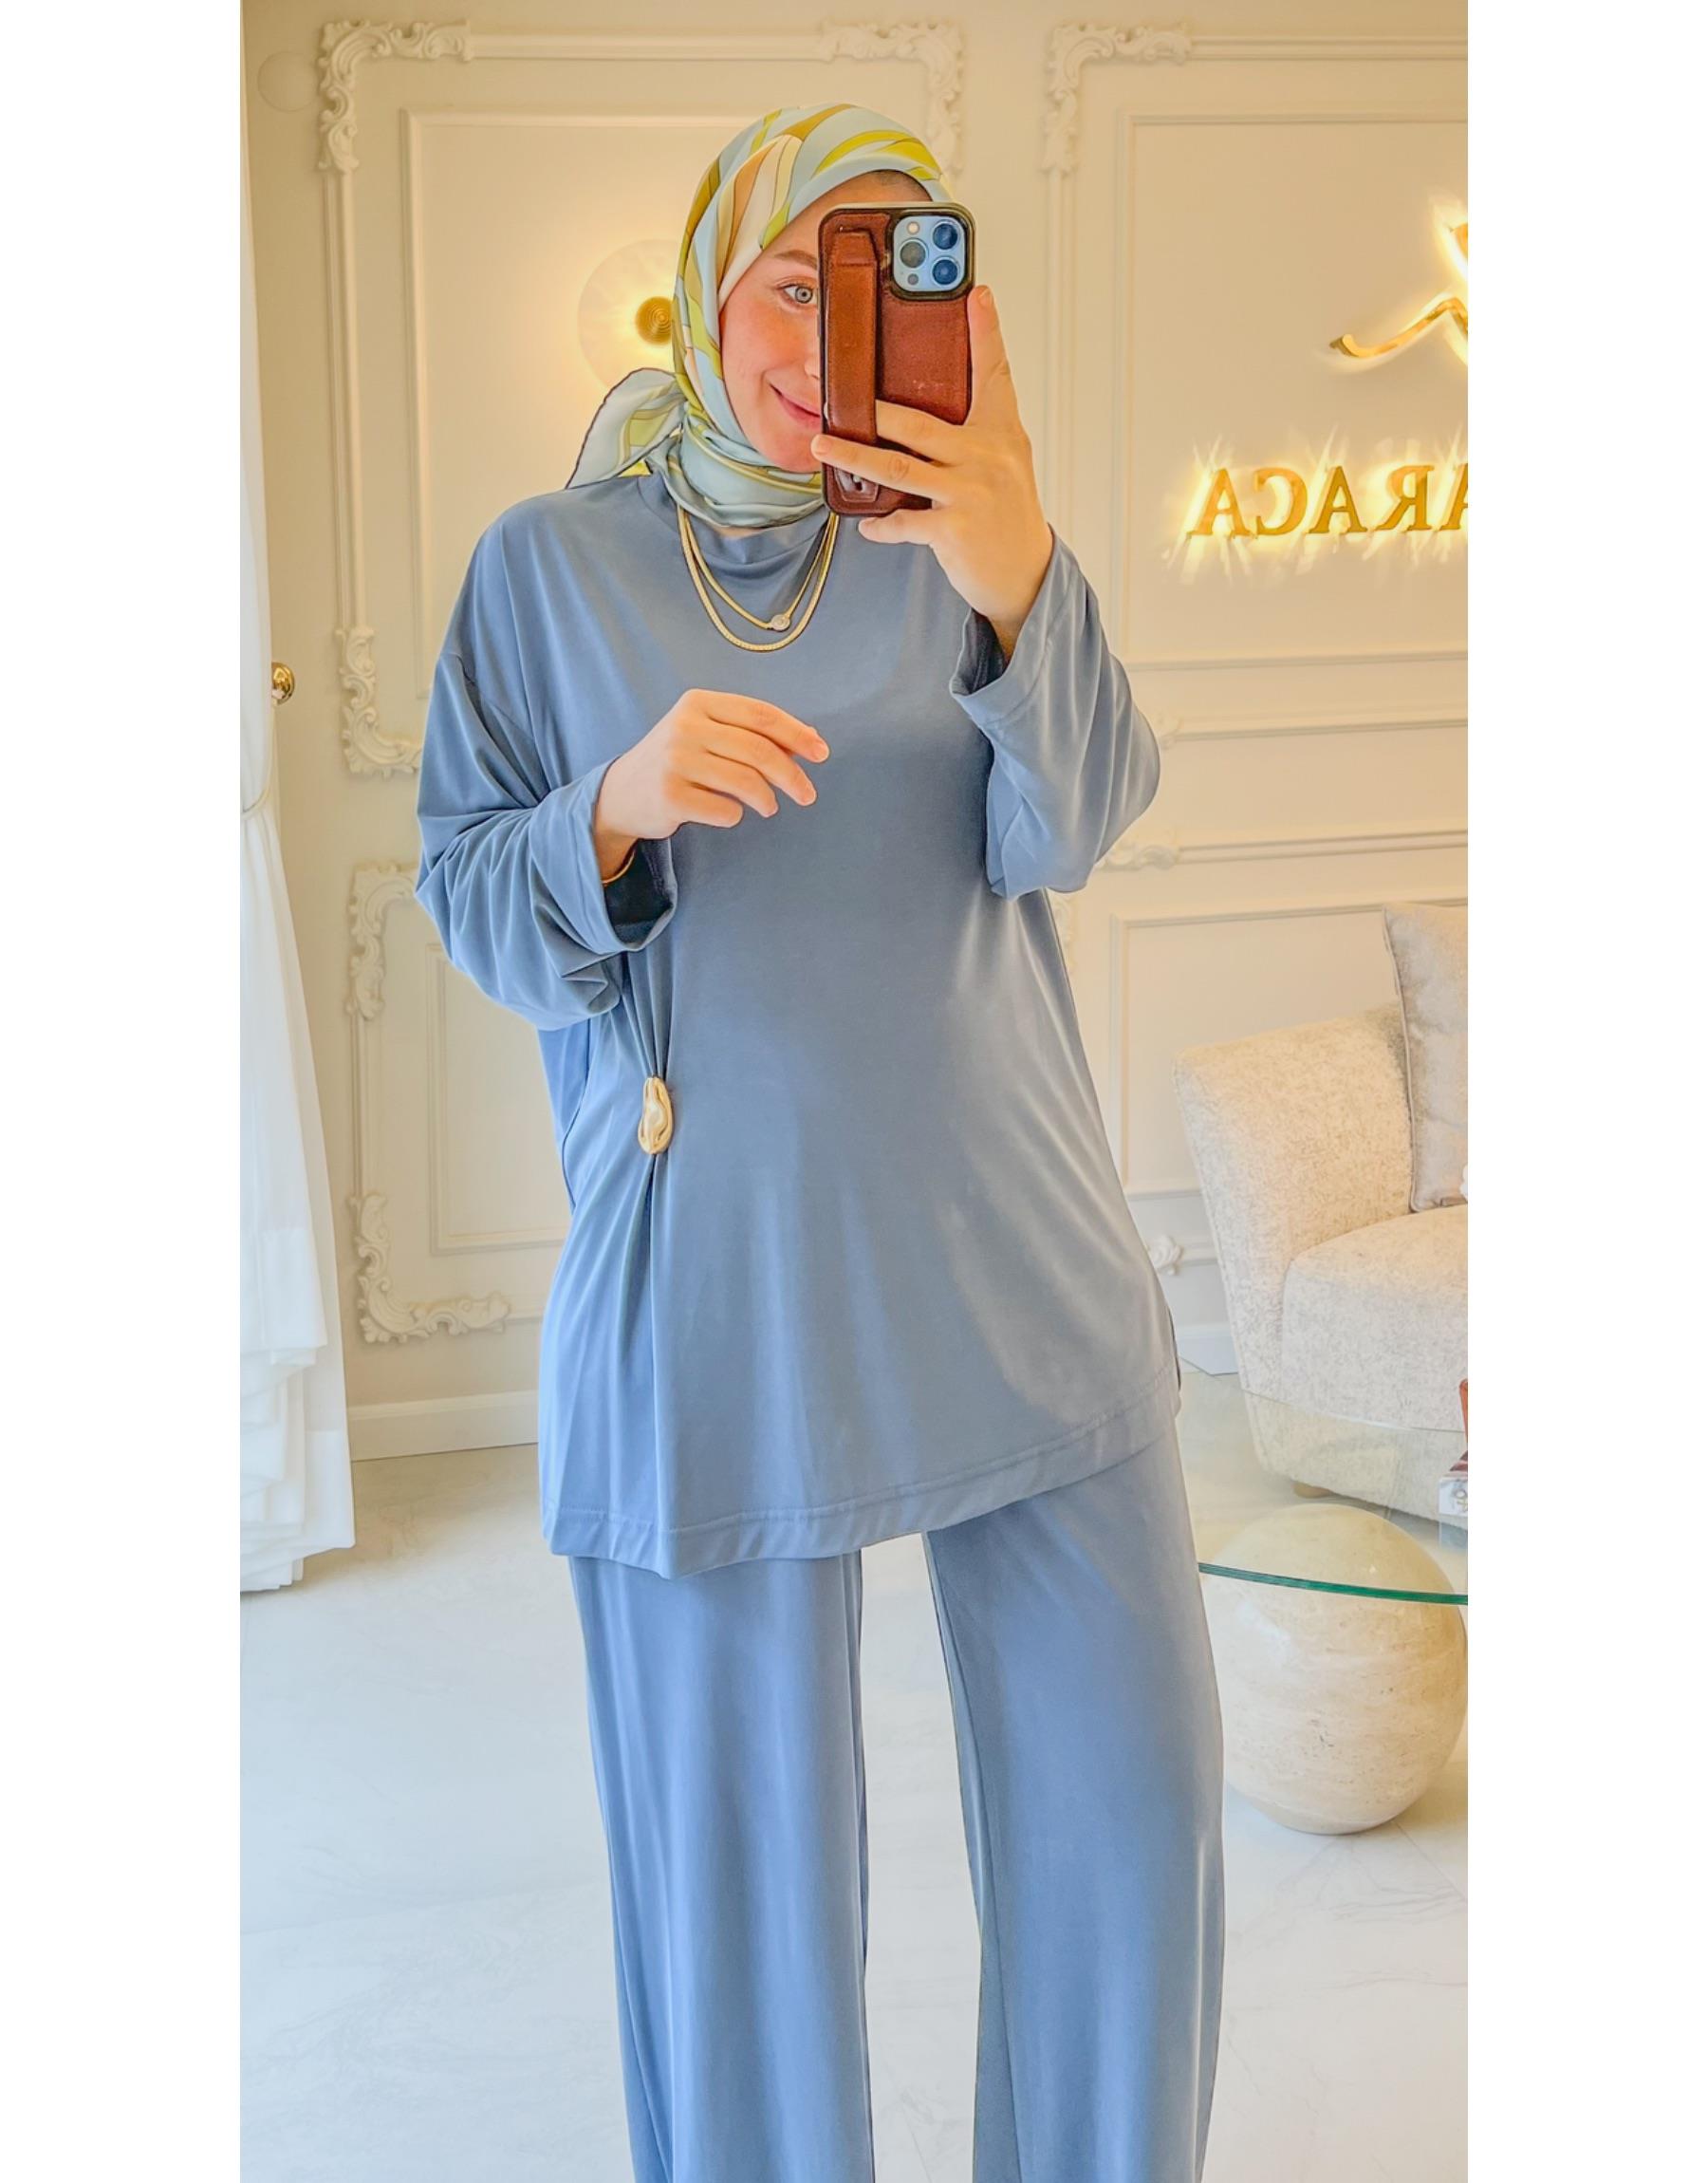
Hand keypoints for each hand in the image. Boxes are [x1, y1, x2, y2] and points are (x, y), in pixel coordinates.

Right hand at [593, 689, 828, 877]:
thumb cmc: (676, 761)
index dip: (796, 734)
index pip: (760, 714)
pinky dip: (735, 815)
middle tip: (807, 794)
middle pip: (758, 750)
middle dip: (791, 775)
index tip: (821, 753)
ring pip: (745, 781)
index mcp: (698, 703)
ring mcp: (674, 761)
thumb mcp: (707, 734)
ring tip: (769, 806)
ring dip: (767, 799)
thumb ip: (751, 732)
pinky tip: (728, 812)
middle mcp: (685, 727)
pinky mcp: (670, 796)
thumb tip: (809, 740)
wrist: (622, 793)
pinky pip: (725, 810)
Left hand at [809, 285, 1054, 660]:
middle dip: (869, 406)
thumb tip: (922, 409)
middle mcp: (985, 456)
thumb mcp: (1004, 460)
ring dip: (853, 455)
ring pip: (898, 467)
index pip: (993, 372)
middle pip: (917, 421)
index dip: (986, 331)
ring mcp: (969, 492)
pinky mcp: (954, 529)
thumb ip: (974, 429)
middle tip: (829, 386)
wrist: (1025, 573)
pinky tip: (867, 524)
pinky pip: (905, 522)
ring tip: (820, 445)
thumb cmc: (1007, 512)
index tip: (976, 292)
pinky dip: (881, 525)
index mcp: (999, 431)